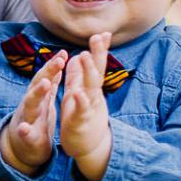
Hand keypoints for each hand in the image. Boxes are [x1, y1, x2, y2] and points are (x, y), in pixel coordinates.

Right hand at [0, 51, 65, 174]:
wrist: (20, 148)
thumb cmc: (35, 122)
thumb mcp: (44, 101)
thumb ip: (49, 84)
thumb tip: (57, 62)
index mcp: (38, 98)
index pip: (45, 77)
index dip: (53, 65)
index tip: (64, 53)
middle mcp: (30, 105)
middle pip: (37, 85)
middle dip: (47, 73)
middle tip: (59, 62)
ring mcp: (25, 119)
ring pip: (30, 105)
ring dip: (36, 94)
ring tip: (45, 84)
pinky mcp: (25, 137)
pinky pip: (24, 133)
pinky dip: (24, 131)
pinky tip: (24, 129)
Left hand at [59, 32, 112, 180]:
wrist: (88, 147)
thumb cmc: (82, 118)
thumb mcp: (80, 93)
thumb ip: (78, 75)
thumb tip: (77, 56)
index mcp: (90, 88)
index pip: (97, 65)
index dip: (99, 50)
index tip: (103, 32)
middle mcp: (93, 96)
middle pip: (97, 72)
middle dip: (98, 54)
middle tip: (98, 37)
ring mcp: (89, 109)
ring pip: (90, 89)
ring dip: (88, 72)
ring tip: (83, 55)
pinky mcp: (81, 122)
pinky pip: (81, 111)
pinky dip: (80, 102)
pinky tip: (78, 92)